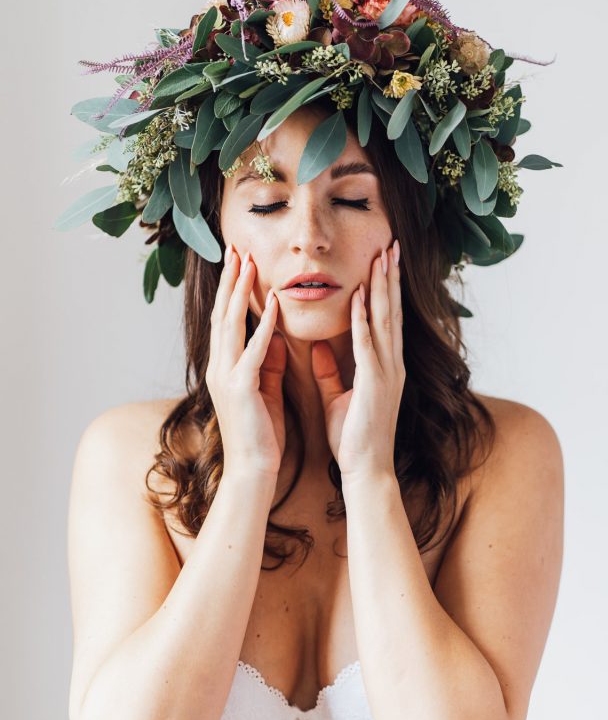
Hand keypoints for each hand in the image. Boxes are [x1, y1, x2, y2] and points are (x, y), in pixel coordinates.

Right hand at [206, 245, 286, 477]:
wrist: (255, 470)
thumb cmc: (262, 434)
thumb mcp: (266, 389)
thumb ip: (268, 361)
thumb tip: (276, 334)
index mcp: (225, 367)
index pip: (227, 319)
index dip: (231, 289)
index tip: (239, 261)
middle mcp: (220, 367)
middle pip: (223, 314)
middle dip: (229, 280)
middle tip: (237, 249)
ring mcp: (226, 377)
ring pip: (231, 326)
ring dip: (240, 293)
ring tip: (248, 264)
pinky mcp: (241, 389)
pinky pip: (253, 352)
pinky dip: (263, 327)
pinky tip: (274, 305)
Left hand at [311, 239, 404, 482]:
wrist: (366, 470)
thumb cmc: (353, 438)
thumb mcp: (338, 397)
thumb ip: (331, 370)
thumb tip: (318, 346)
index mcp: (385, 367)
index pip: (387, 318)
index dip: (386, 288)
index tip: (383, 259)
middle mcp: (392, 365)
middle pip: (393, 312)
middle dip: (391, 277)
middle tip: (391, 245)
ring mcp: (388, 374)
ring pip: (386, 321)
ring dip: (383, 288)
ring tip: (382, 258)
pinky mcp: (376, 386)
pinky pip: (368, 347)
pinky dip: (364, 321)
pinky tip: (360, 299)